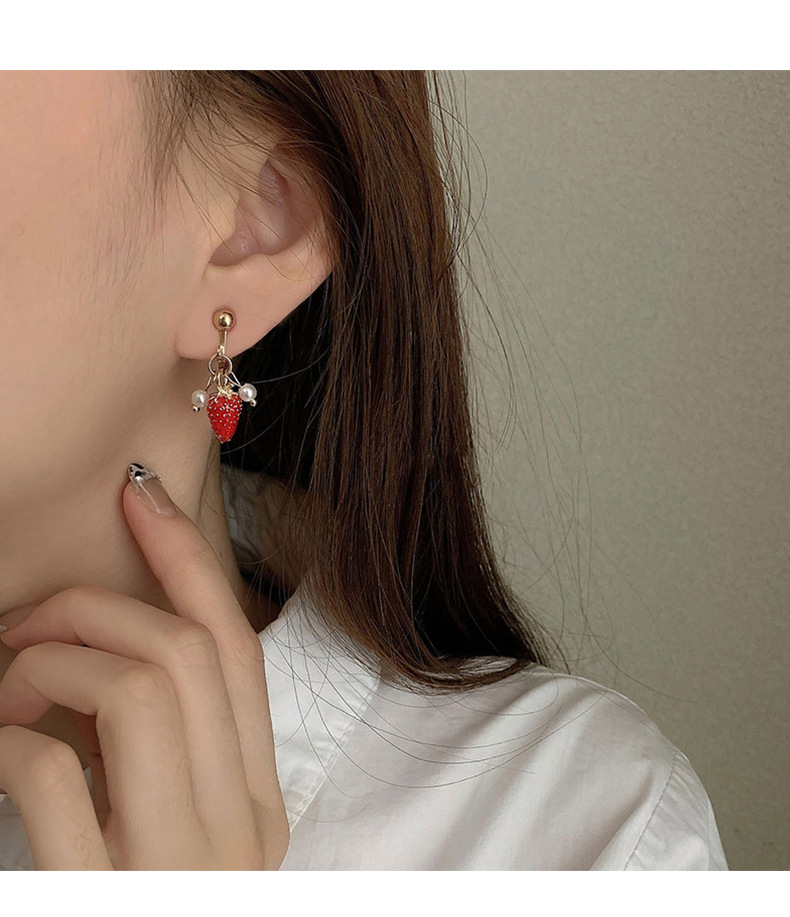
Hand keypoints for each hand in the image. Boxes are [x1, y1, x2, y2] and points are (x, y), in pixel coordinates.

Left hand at [0, 466, 288, 869]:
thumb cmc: (146, 907)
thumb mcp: (177, 833)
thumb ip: (166, 753)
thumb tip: (108, 653)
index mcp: (256, 803)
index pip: (237, 649)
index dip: (188, 560)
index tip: (143, 498)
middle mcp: (238, 827)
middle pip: (192, 653)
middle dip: (100, 604)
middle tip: (29, 618)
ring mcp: (183, 864)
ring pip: (145, 687)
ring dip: (56, 663)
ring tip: (7, 692)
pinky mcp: (114, 896)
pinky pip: (56, 771)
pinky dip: (11, 735)